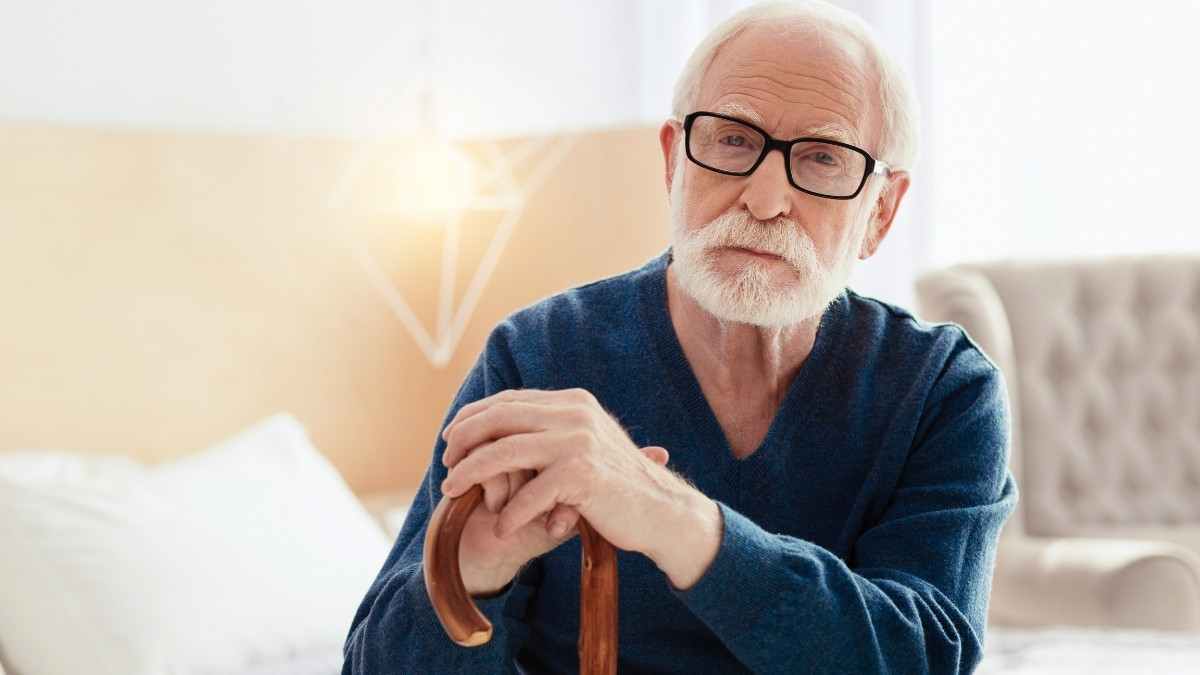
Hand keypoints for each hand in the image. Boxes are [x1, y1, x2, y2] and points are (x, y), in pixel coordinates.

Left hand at [440, 388, 721, 589]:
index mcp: (572, 402)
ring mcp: (578, 442)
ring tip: (452, 492)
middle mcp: (574, 414)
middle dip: (464, 440)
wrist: (662, 510)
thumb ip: (552, 432)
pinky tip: (500, 528)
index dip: (473, 417)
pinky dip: (509, 514)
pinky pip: (529, 495)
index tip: (450, 437)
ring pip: (504, 453)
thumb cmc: (617, 485)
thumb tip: (502, 428)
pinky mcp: (581, 475)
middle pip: (499, 419)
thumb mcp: (585, 444)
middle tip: (445, 464)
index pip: (509, 400)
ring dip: (470, 473)